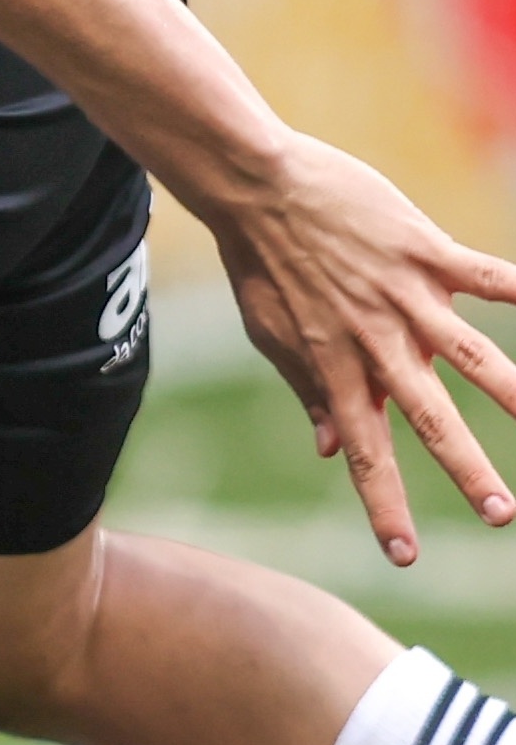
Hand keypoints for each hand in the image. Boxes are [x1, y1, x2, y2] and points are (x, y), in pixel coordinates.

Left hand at [207, 132, 515, 562]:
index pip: (365, 453)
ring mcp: (402, 296)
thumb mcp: (273, 336)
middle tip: (501, 516)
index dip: (382, 505)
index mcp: (335, 370)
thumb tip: (330, 450)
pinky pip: (485, 274)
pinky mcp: (422, 250)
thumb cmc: (262, 264)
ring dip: (512, 391)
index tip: (402, 557)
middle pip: (428, 420)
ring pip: (470, 354)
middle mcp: (373, 342)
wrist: (254, 187)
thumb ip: (310, 392)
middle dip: (467, 471)